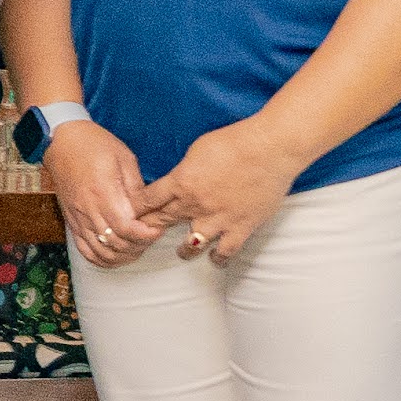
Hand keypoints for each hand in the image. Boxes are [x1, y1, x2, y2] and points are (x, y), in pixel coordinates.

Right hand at [43, 120, 152, 265]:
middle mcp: (88, 209)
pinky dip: (101, 258)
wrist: (61, 141)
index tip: (156, 229)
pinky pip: (84, 249)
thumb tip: (148, 209)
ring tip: (136, 246)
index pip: (125, 227)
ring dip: (122, 255)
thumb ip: (136, 187)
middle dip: (138, 246)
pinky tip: (115, 255)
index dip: (144, 235)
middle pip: (115, 243)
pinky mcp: (71, 221)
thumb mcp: (124, 158)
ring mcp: (78, 218)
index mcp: (103, 192)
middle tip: (150, 236)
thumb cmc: (94, 145)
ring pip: (101, 251)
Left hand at [133, 118, 309, 265]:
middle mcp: (195, 205)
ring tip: (182, 252)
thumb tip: (180, 179)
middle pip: (163, 222)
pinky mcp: (241, 227)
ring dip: (184, 250)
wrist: (270, 149)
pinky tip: (215, 259)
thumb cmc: (236, 141)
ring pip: (191, 245)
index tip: (131, 214)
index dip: (137, 209)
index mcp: (181, 182)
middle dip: (150, 230)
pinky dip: (219, 258)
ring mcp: (218, 219)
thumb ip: (186, 170)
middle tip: (144, 238)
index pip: (148, 200)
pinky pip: (225, 251)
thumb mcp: (198, 149)